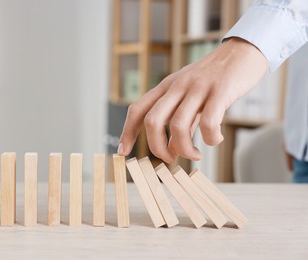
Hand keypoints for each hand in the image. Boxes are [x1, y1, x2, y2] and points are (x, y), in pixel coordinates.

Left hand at [117, 37, 268, 162]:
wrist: (242, 52)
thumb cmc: (214, 78)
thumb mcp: (190, 97)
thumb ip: (180, 122)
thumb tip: (173, 148)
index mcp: (166, 87)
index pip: (138, 110)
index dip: (127, 132)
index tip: (122, 152)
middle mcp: (177, 86)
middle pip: (152, 120)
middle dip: (157, 147)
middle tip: (170, 159)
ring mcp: (198, 87)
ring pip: (178, 126)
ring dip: (185, 149)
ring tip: (195, 155)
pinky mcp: (220, 91)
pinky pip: (208, 123)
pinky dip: (210, 139)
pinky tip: (215, 140)